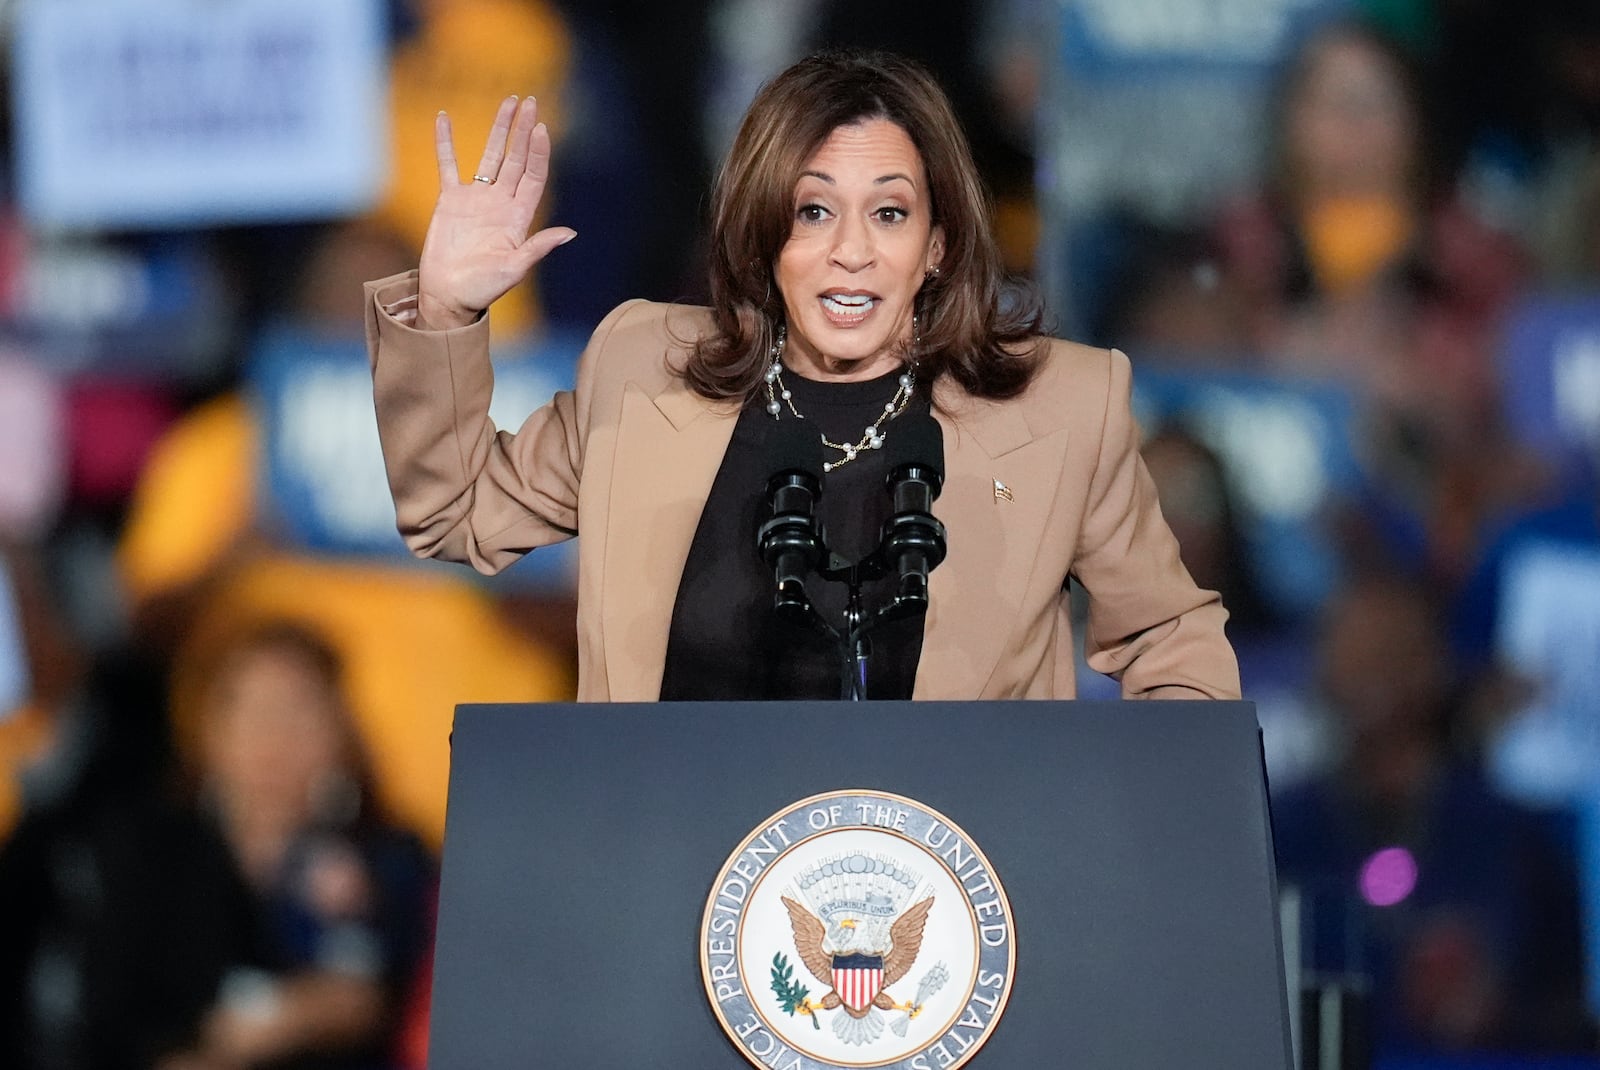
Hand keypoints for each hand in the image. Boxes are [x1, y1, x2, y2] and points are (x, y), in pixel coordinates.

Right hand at [417, 95, 575, 330]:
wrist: (449, 296)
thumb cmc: (483, 289)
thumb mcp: (514, 269)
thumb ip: (538, 248)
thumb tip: (570, 233)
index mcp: (518, 217)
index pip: (533, 177)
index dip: (538, 153)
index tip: (541, 128)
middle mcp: (500, 202)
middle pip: (516, 159)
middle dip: (523, 131)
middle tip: (530, 102)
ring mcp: (476, 199)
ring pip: (490, 156)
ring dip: (499, 130)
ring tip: (508, 103)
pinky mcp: (451, 200)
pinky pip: (448, 165)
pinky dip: (446, 143)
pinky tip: (444, 119)